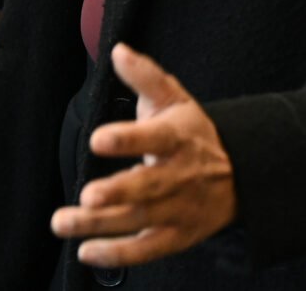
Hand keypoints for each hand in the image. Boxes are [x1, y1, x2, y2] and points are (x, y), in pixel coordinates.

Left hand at [51, 43, 235, 268]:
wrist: (240, 175)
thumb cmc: (193, 134)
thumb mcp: (174, 98)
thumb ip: (145, 76)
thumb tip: (118, 51)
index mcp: (178, 139)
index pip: (155, 138)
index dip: (127, 139)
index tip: (98, 138)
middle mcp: (179, 177)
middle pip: (149, 187)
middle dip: (118, 193)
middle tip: (88, 196)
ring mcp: (178, 210)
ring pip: (140, 220)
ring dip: (101, 226)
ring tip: (65, 222)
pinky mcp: (176, 236)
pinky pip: (146, 249)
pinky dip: (117, 254)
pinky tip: (86, 251)